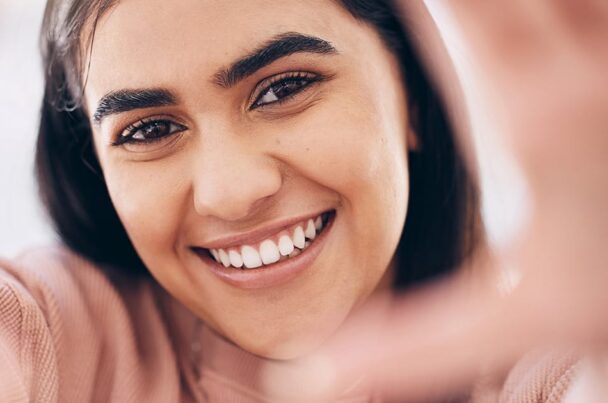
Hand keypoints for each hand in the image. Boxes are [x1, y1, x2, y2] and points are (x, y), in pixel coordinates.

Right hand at [264, 0, 607, 399]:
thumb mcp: (509, 319)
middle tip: (426, 11)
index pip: (461, 1)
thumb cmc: (606, 291)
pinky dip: (553, 9)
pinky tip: (539, 26)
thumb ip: (408, 340)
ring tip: (470, 21)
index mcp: (527, 109)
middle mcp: (578, 60)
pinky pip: (584, 4)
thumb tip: (320, 370)